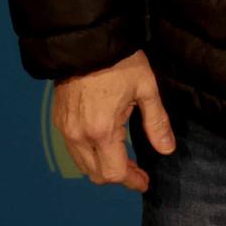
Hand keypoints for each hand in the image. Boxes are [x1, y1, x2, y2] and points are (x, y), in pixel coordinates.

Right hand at [52, 49, 174, 191]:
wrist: (87, 43)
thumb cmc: (119, 63)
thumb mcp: (146, 89)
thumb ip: (156, 123)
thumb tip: (166, 149)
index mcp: (102, 130)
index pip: (114, 172)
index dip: (132, 181)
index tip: (145, 183)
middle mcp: (79, 135)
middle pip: (96, 174)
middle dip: (119, 177)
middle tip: (139, 173)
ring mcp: (66, 129)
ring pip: (83, 164)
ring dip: (103, 167)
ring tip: (125, 161)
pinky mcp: (59, 121)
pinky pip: (74, 149)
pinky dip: (90, 155)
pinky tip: (106, 146)